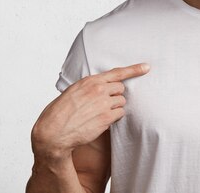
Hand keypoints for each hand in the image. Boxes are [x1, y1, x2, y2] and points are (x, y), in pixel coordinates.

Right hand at [31, 63, 150, 161]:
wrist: (53, 132)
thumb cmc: (59, 113)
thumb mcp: (72, 92)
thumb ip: (89, 87)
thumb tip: (101, 87)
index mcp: (89, 81)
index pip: (117, 72)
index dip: (134, 69)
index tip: (146, 67)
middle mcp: (98, 90)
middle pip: (120, 89)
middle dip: (115, 95)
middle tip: (103, 103)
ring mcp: (103, 104)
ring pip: (121, 102)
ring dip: (115, 107)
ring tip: (99, 113)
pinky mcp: (106, 118)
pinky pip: (119, 114)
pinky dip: (114, 118)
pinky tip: (101, 121)